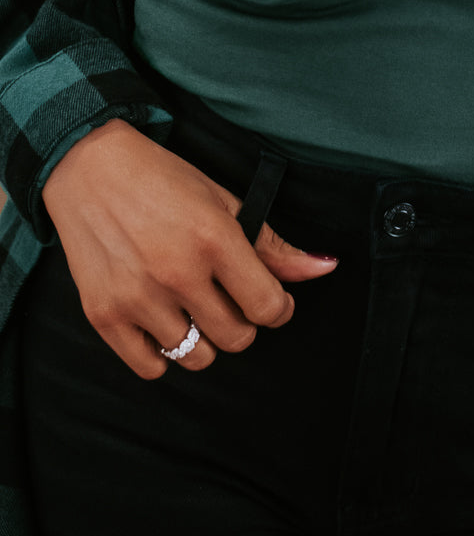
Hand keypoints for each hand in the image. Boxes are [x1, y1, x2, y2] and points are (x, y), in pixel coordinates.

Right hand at [41, 120, 337, 378]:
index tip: (271, 301)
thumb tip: (324, 268)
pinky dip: (163, 354)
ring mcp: (138, 297)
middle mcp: (177, 272)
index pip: (268, 306)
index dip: (279, 309)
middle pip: (236, 337)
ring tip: (192, 307)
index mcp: (214, 238)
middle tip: (227, 298)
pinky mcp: (104, 315)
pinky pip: (152, 367)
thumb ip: (272, 244)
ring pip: (196, 357)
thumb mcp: (223, 200)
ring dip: (203, 339)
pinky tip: (163, 322)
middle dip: (242, 322)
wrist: (89, 168)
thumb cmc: (162, 179)